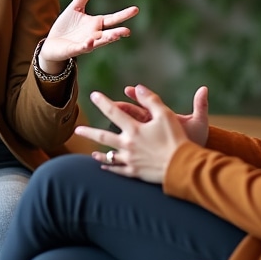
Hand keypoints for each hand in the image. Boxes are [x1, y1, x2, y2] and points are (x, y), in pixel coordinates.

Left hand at [38, 0, 138, 71]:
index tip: (135, 9)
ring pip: (99, 42)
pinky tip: (90, 42)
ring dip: (107, 40)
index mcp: (96, 24)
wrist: (52, 44)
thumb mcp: (75, 8)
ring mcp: (86, 43)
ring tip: (115, 36)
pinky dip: (87, 45)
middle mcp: (95, 35)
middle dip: (118, 32)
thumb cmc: (66, 27)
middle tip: (128, 31)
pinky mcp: (74, 49)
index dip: (124, 15)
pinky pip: (82, 48)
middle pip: (109, 33)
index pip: (113, 19)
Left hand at [75, 83, 199, 183]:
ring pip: (109, 156)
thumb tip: (137, 88)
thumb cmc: (177, 139)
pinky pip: (119, 170)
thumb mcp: (166, 115)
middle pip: (103, 137)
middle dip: (89, 132)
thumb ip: (151, 100)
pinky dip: (110, 168)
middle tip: (77, 130)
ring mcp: (130, 160)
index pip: (114, 113)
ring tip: (90, 151)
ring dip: (98, 153)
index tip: (93, 95)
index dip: (103, 102)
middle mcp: (128, 145)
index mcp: (134, 129)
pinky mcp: (136, 172)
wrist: (183, 166)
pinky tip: (104, 167)